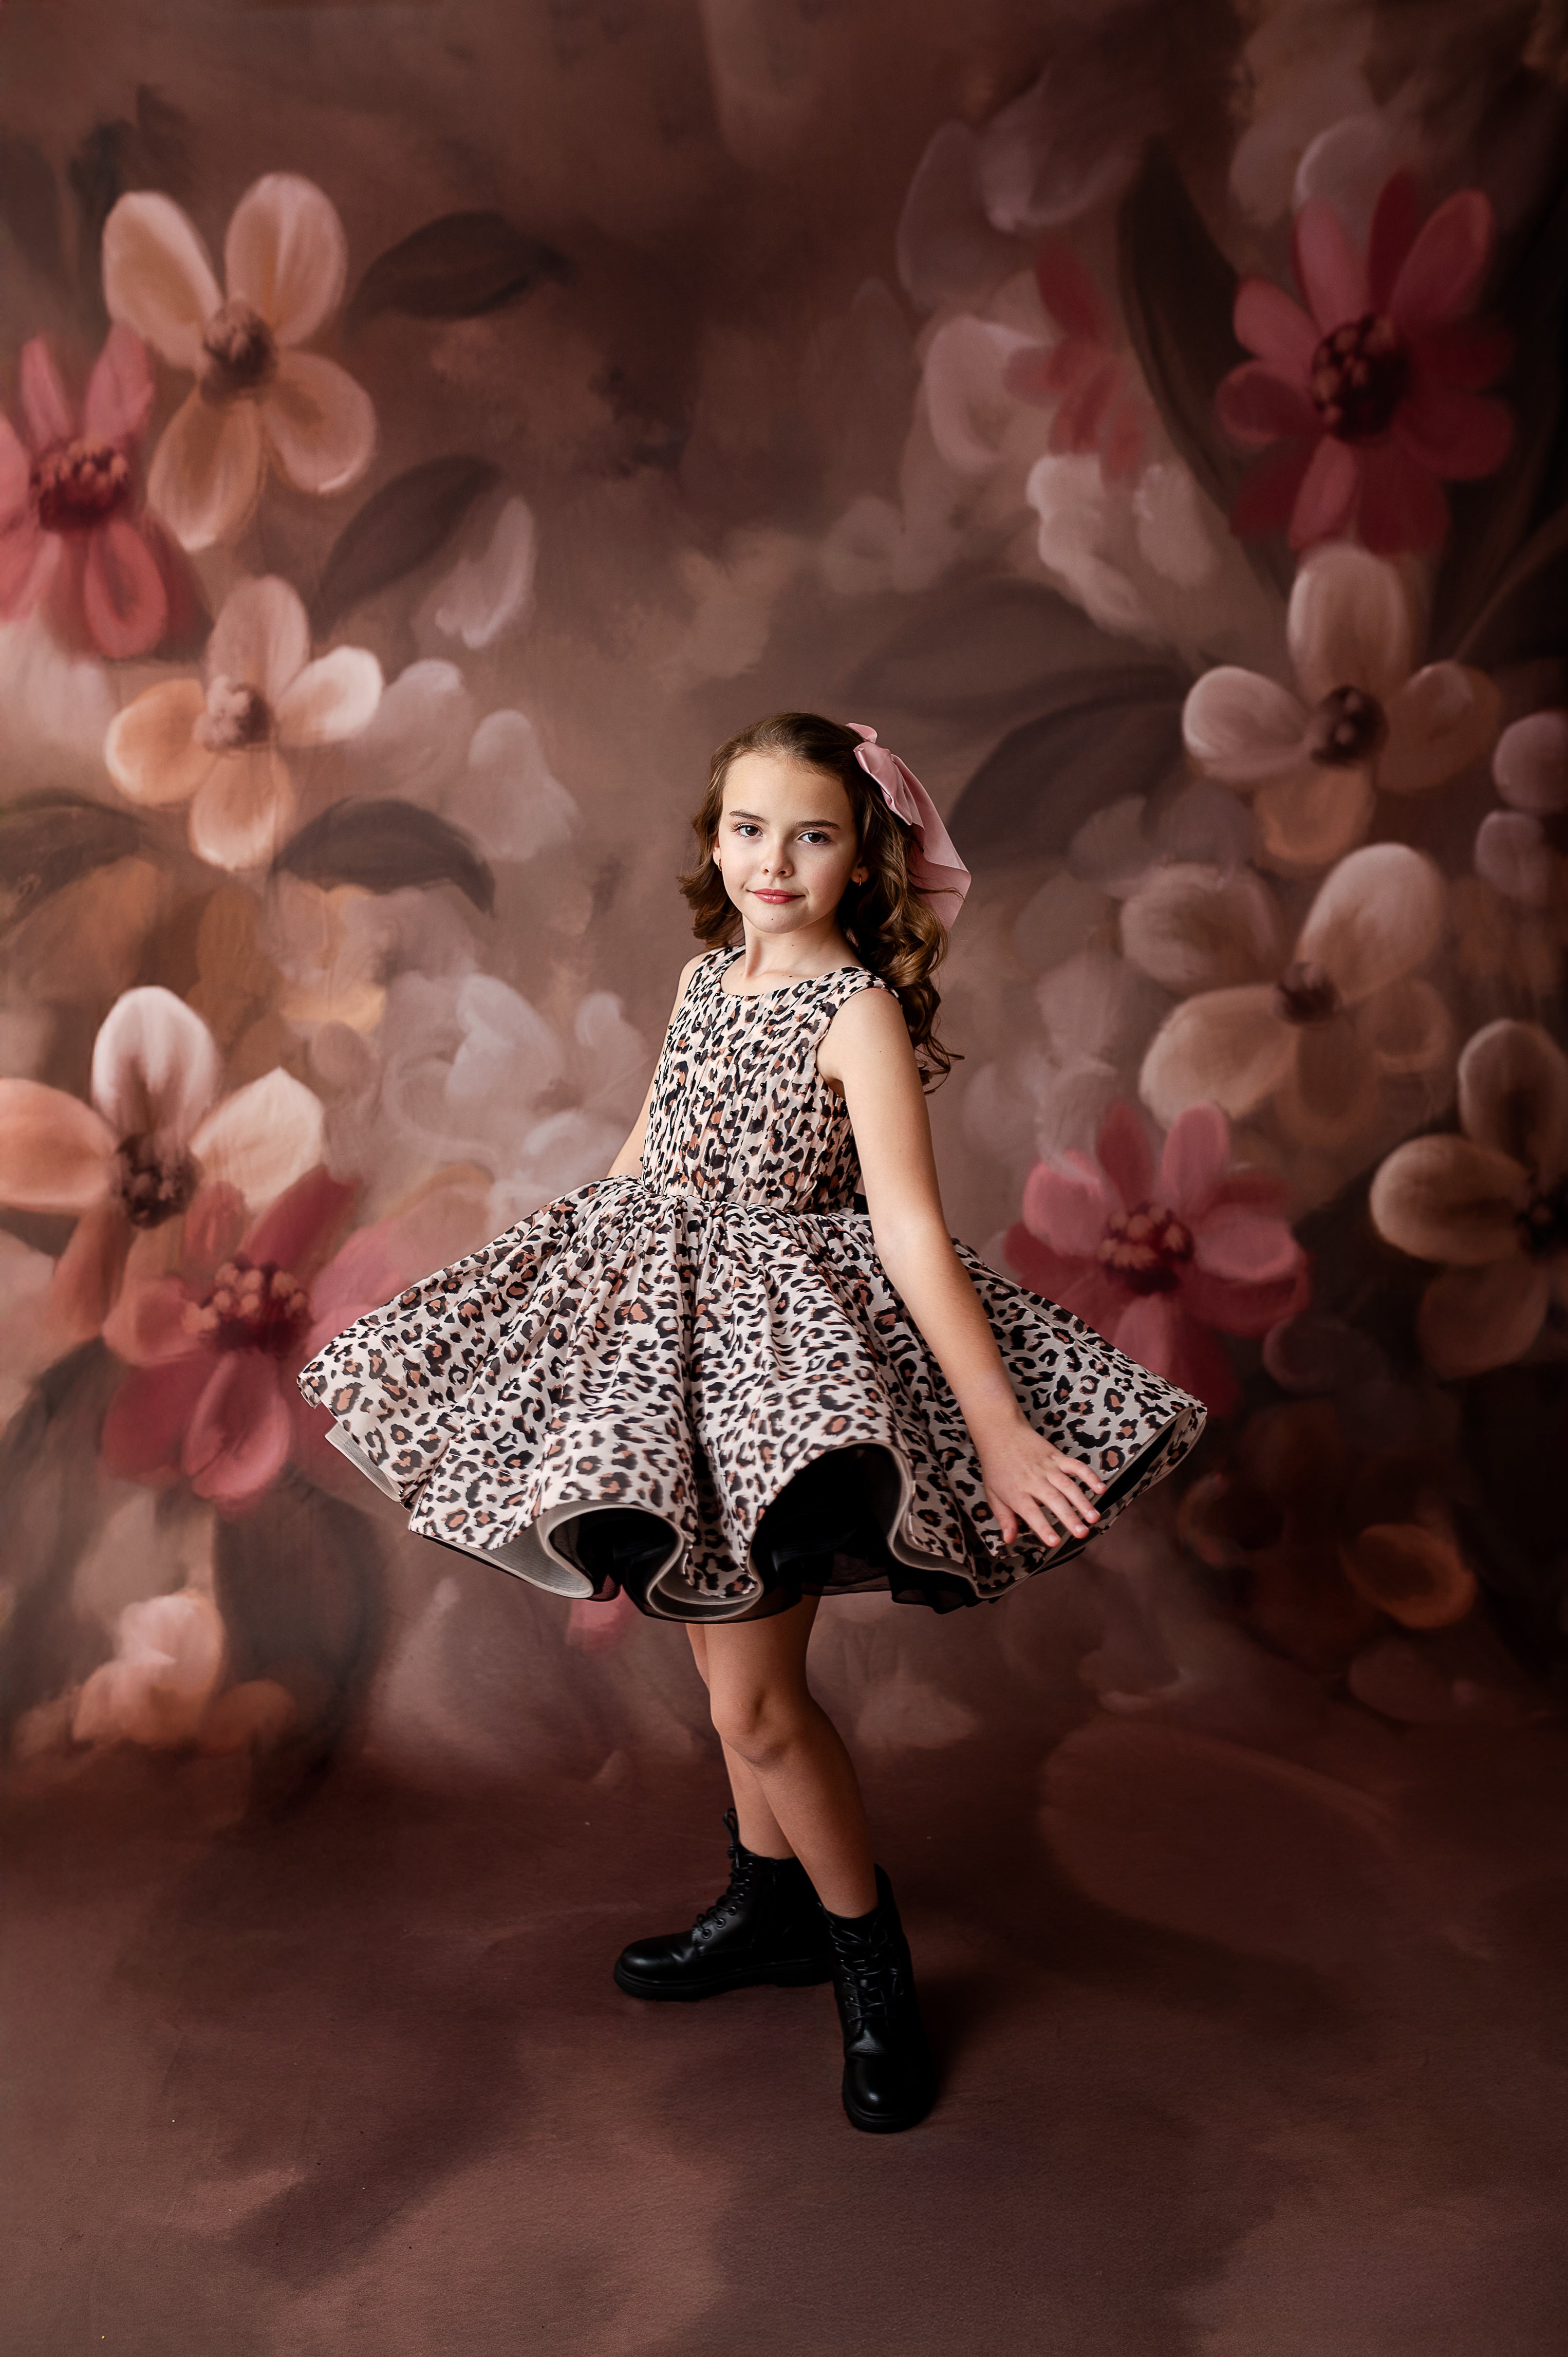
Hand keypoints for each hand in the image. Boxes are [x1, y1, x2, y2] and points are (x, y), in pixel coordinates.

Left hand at [976, 1416, 1104, 1550]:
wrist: (1000, 1432)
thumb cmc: (996, 1466)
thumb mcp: (993, 1494)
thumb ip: (1004, 1518)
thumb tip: (1009, 1539)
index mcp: (1017, 1492)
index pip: (1032, 1513)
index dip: (1043, 1528)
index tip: (1055, 1542)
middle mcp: (1034, 1480)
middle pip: (1054, 1501)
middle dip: (1069, 1518)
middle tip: (1082, 1533)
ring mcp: (1048, 1468)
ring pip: (1068, 1486)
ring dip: (1083, 1502)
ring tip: (1094, 1518)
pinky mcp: (1057, 1457)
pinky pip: (1076, 1466)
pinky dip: (1089, 1476)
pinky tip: (1100, 1488)